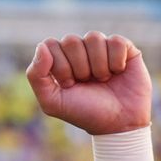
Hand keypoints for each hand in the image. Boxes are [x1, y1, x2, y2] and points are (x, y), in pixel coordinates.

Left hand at [26, 32, 150, 134]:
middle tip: (85, 83)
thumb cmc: (83, 112)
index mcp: (59, 60)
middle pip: (70, 40)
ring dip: (98, 65)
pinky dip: (116, 61)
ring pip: (93, 37)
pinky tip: (118, 72)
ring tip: (102, 80)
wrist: (118, 123)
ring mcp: (101, 47)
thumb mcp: (52, 101)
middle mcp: (79, 50)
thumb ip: (36, 75)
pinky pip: (116, 41)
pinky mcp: (124, 47)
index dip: (59, 66)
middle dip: (78, 67)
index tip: (68, 85)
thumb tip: (41, 46)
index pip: (50, 45)